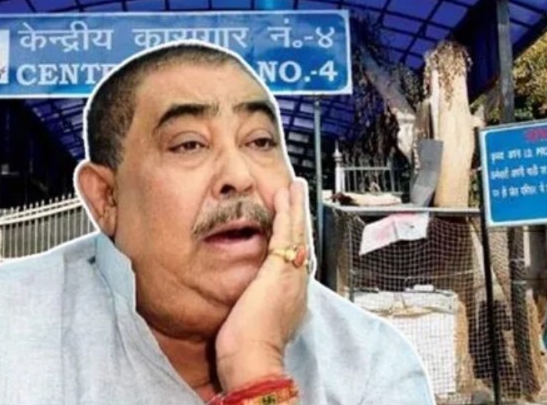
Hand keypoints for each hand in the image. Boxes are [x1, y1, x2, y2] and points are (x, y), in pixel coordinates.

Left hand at [215, 178, 310, 391]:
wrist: (253, 358)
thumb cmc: (248, 351)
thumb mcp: (254, 323)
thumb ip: (254, 308)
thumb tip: (245, 305)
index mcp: (291, 298)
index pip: (294, 261)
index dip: (294, 241)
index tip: (292, 228)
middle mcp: (296, 284)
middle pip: (300, 242)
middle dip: (299, 218)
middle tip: (299, 195)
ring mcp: (290, 275)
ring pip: (296, 232)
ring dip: (295, 207)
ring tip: (294, 188)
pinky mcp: (279, 268)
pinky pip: (285, 232)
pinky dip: (286, 212)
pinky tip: (284, 195)